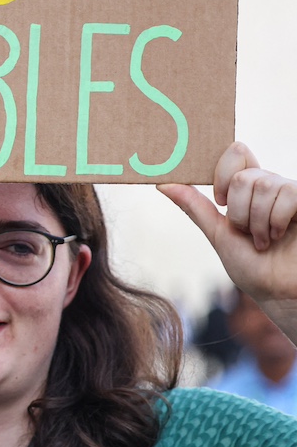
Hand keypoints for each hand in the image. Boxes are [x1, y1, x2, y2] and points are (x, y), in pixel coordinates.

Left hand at [159, 142, 296, 302]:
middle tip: (245, 231)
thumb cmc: (253, 267)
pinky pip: (288, 193)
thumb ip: (195, 207)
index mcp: (250, 190)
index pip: (236, 153)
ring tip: (264, 240)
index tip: (221, 202)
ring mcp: (291, 193)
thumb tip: (162, 184)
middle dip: (237, 211)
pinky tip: (279, 235)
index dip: (223, 174)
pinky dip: (276, 220)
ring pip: (264, 184)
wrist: (279, 293)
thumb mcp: (218, 234)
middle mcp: (272, 186)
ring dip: (256, 221)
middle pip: (244, 175)